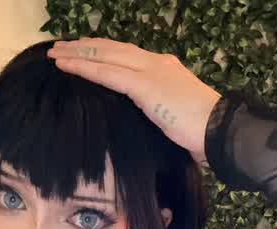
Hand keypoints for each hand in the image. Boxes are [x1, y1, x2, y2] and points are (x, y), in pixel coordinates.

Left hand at [46, 36, 221, 163]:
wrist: (220, 130)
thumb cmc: (204, 132)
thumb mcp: (176, 116)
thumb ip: (159, 110)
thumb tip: (147, 120)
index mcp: (164, 69)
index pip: (127, 56)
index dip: (103, 52)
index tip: (85, 52)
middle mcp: (156, 64)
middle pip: (113, 50)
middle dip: (85, 47)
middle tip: (62, 47)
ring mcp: (150, 72)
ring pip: (106, 56)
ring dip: (78, 53)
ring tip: (56, 54)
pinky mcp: (145, 87)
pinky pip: (108, 74)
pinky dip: (85, 68)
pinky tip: (66, 66)